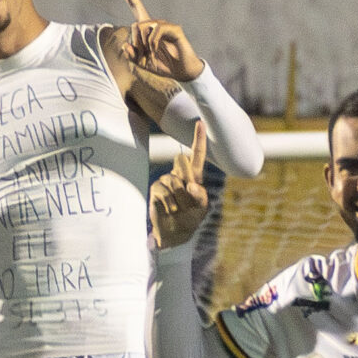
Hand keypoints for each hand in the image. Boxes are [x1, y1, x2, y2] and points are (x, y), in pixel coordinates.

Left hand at [118, 0, 202, 81]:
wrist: (180, 72)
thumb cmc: (162, 65)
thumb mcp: (142, 63)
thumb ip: (131, 55)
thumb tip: (125, 45)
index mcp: (146, 29)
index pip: (136, 7)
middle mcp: (155, 23)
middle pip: (135, 24)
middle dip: (135, 43)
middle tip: (143, 56)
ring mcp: (166, 25)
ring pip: (144, 28)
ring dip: (144, 45)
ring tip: (152, 55)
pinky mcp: (174, 29)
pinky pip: (156, 30)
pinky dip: (152, 43)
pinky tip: (156, 50)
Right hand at [150, 119, 211, 249]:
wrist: (172, 234)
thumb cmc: (190, 219)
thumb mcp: (201, 209)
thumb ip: (200, 196)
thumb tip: (189, 186)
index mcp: (194, 177)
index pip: (197, 155)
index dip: (198, 139)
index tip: (200, 123)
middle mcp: (179, 175)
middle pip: (183, 164)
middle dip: (187, 184)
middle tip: (186, 204)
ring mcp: (166, 181)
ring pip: (175, 182)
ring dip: (179, 200)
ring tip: (178, 210)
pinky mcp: (156, 189)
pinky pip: (164, 192)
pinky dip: (170, 204)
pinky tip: (169, 211)